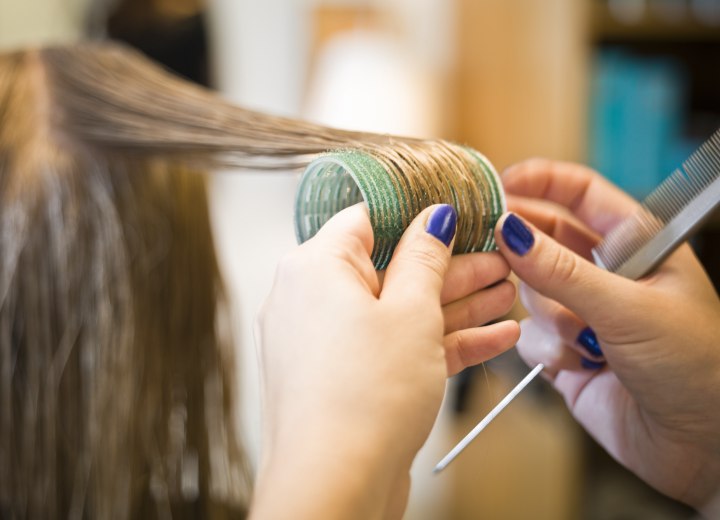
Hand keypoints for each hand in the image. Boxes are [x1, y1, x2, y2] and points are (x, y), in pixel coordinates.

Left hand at [252, 204, 517, 518]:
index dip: (417, 213)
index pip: (368, 219)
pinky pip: (394, 347)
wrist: (335, 488)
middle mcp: (311, 300)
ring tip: (507, 294)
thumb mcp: (410, 312)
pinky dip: (439, 342)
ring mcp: (328, 342)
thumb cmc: (362, 399)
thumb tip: (432, 218)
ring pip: (398, 310)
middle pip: (390, 267)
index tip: (458, 214)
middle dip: (452, 266)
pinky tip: (493, 337)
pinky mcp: (347, 378)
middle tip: (498, 260)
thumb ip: (424, 258)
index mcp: (315, 267)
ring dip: (455, 305)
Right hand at [494, 159, 719, 515]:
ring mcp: (584, 312)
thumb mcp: (628, 308)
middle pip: (544, 239)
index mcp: (636, 244)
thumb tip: (509, 230)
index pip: (580, 193)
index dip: (539, 182)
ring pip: (531, 292)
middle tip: (495, 250)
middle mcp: (606, 273)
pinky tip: (578, 364)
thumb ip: (561, 271)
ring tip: (582, 338)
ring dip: (549, 315)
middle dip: (524, 251)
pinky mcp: (566, 352)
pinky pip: (530, 336)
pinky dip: (547, 349)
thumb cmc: (695, 365)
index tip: (498, 186)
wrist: (702, 447)